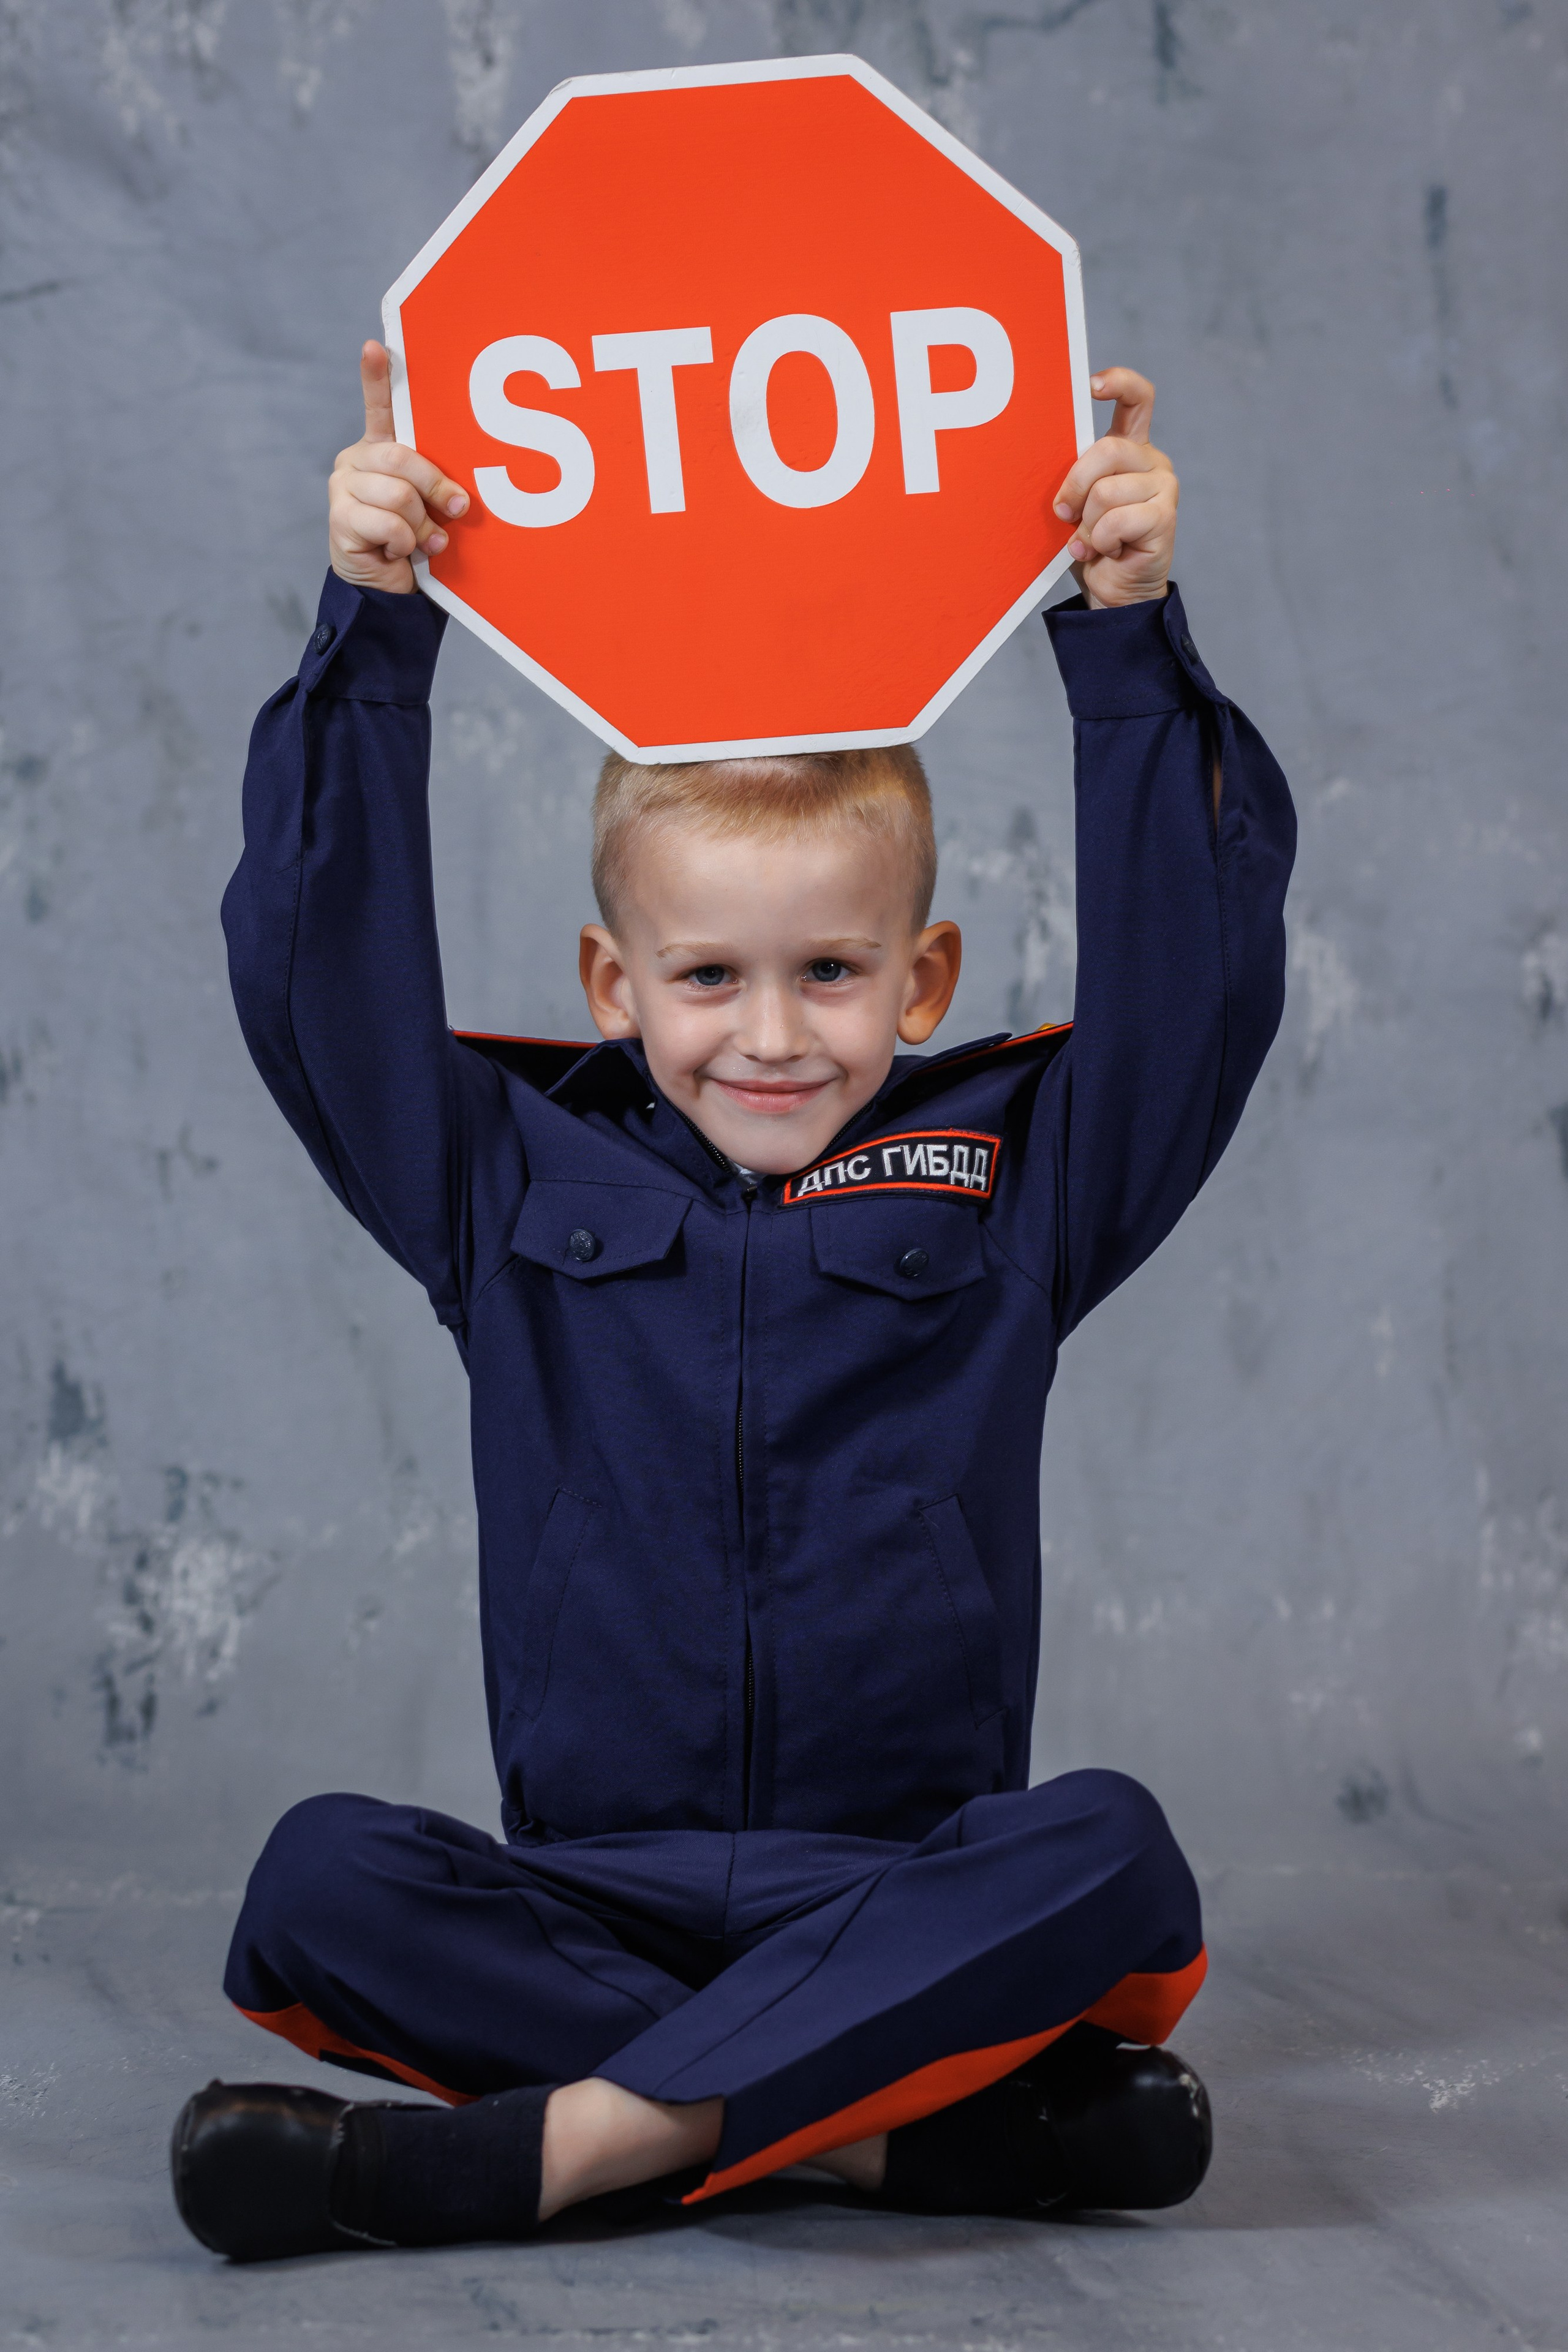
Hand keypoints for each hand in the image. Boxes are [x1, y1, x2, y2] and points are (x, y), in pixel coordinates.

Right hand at [328, 342, 470, 593]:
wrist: (388, 589)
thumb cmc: (416, 542)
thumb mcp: (431, 508)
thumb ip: (436, 488)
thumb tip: (461, 497)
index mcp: (380, 450)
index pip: (379, 407)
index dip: (376, 377)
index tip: (376, 346)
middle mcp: (355, 461)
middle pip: (401, 457)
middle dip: (436, 486)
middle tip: (457, 509)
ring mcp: (342, 488)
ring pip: (398, 494)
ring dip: (422, 525)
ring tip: (425, 541)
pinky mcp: (339, 519)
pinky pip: (388, 524)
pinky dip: (404, 543)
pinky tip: (399, 552)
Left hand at [1052, 368, 1177, 609]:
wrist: (1112, 591)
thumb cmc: (1088, 544)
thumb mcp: (1074, 502)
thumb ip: (1073, 475)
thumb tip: (1042, 452)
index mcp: (1130, 448)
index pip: (1137, 398)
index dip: (1118, 383)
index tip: (1091, 386)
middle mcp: (1151, 461)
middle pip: (1107, 450)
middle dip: (1075, 486)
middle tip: (1064, 514)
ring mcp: (1163, 487)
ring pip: (1107, 492)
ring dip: (1086, 525)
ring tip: (1090, 541)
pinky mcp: (1165, 517)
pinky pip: (1116, 521)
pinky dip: (1099, 542)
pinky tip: (1105, 552)